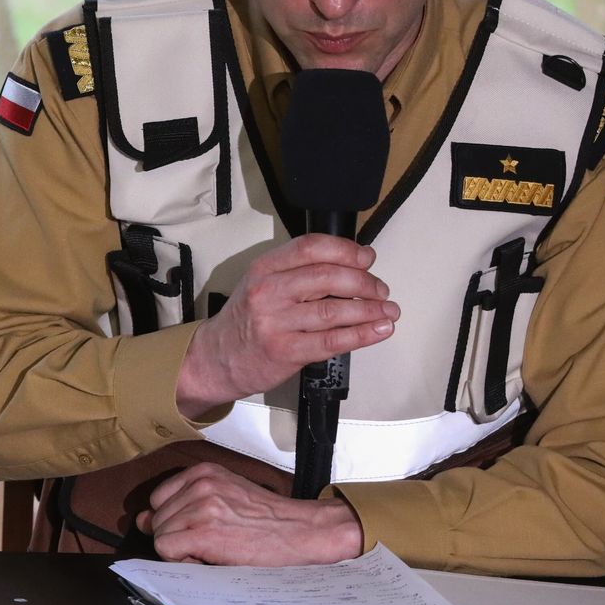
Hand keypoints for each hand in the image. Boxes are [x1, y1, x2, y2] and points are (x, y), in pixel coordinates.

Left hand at [136, 462, 362, 564]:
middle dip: (176, 537)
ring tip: (213, 550)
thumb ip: (184, 503)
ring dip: (180, 550)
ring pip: (159, 536)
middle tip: (210, 543)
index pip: (159, 499)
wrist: (303, 533)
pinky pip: (165, 549)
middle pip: (156, 519)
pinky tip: (207, 559)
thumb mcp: (225, 497)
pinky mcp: (203, 531)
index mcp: (203, 472)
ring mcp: (200, 506)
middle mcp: (198, 484)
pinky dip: (181, 560)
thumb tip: (140, 518)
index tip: (198, 531)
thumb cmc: (267, 522)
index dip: (174, 522)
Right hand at [176, 235, 398, 417]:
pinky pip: (332, 340)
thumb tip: (352, 266)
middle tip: (381, 290)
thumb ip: (298, 272)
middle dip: (365, 282)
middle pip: (328, 276)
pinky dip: (362, 335)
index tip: (367, 258)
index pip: (310, 247)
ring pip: (334, 310)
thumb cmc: (246, 320)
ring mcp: (275, 322)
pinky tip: (379, 331)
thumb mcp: (261, 284)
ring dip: (370, 309)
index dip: (346, 250)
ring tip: (389, 311)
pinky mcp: (285, 351)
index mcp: (264, 268)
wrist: (216, 358)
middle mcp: (268, 291)